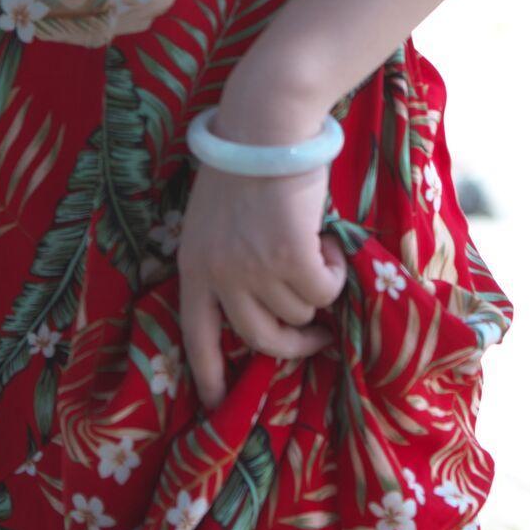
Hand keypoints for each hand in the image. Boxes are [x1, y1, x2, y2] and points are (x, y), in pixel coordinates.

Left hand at [178, 83, 349, 408]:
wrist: (267, 124)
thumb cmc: (248, 161)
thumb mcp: (217, 219)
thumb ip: (228, 259)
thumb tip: (265, 304)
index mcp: (194, 266)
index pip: (196, 337)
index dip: (209, 375)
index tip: (218, 405)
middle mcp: (220, 274)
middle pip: (261, 339)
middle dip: (295, 345)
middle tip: (317, 337)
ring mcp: (254, 268)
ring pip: (301, 311)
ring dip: (318, 288)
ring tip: (319, 249)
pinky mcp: (291, 257)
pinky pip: (324, 290)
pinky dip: (336, 270)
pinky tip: (330, 240)